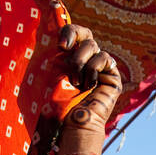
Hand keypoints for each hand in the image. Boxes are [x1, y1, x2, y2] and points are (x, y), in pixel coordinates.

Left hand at [52, 24, 120, 154]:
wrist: (71, 125)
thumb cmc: (54, 107)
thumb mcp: (45, 76)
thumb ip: (47, 54)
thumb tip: (44, 29)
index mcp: (68, 59)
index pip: (71, 34)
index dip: (67, 31)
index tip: (59, 44)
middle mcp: (84, 61)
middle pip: (85, 32)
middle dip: (74, 35)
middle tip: (63, 48)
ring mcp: (99, 69)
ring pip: (93, 45)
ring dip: (79, 61)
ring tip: (74, 81)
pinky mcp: (112, 76)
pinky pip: (104, 58)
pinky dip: (94, 69)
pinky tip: (89, 86)